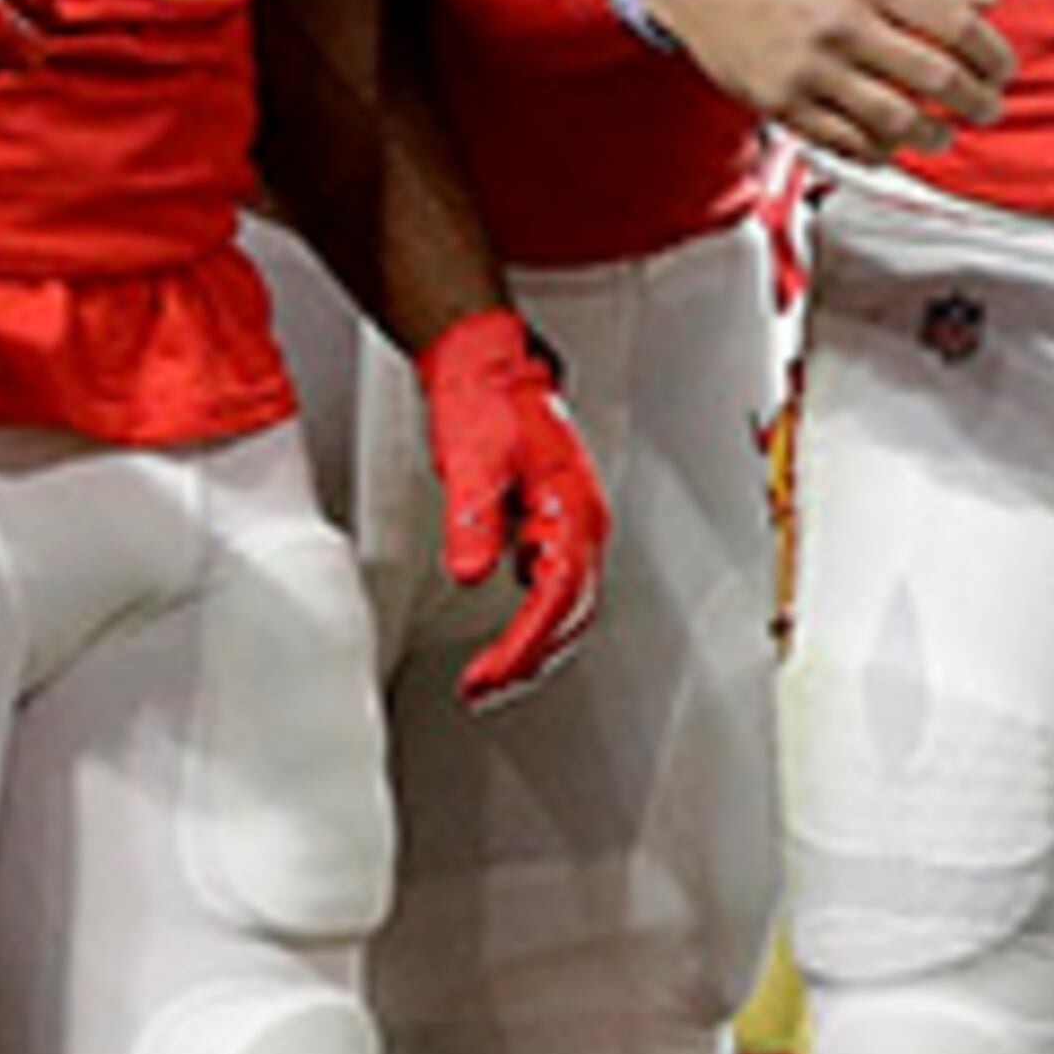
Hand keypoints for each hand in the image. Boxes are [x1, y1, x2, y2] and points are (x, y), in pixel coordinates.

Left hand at [419, 312, 609, 703]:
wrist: (487, 366)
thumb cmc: (486, 401)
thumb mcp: (472, 461)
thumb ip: (474, 520)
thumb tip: (473, 569)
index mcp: (572, 507)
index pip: (558, 595)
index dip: (526, 643)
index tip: (492, 673)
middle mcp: (581, 520)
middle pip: (571, 611)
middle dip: (529, 658)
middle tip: (484, 688)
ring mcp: (571, 524)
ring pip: (567, 606)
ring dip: (533, 647)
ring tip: (491, 677)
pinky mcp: (553, 525)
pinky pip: (554, 589)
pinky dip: (532, 623)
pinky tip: (507, 635)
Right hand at [633, 0, 1011, 165]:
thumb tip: (983, 1)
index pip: (955, 25)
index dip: (993, 54)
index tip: (1002, 68)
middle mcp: (840, 23)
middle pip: (936, 79)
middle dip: (977, 100)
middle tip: (988, 106)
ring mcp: (808, 68)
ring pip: (895, 121)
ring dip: (934, 135)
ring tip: (943, 131)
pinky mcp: (780, 102)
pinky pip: (845, 141)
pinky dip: (880, 149)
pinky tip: (892, 141)